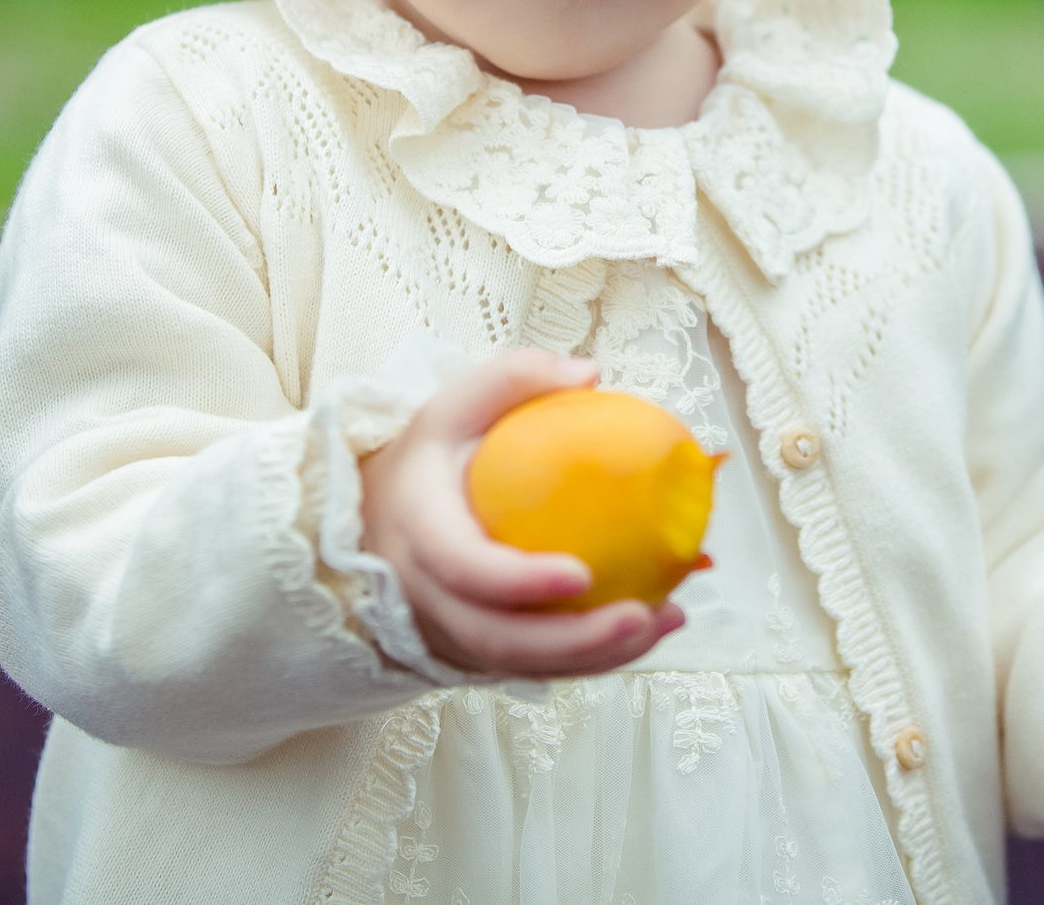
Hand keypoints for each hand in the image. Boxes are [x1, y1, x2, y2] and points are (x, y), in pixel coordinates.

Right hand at [359, 349, 684, 677]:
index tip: (583, 575)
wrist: (378, 519)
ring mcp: (452, 634)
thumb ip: (513, 378)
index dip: (518, 582)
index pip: (463, 568)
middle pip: (499, 640)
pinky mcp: (479, 653)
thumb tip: (589, 375)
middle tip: (644, 615)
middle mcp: (429, 597)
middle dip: (575, 642)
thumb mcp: (453, 406)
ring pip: (523, 665)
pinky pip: (536, 667)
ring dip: (598, 656)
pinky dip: (594, 656)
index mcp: (419, 533)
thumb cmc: (428, 460)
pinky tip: (651, 625)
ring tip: (666, 618)